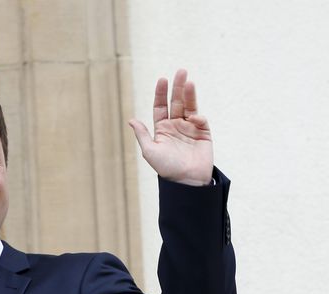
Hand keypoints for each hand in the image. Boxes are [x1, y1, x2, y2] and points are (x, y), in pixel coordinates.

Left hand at [129, 69, 213, 185]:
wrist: (186, 181)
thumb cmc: (166, 168)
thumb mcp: (150, 151)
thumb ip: (142, 134)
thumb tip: (131, 120)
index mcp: (162, 128)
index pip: (161, 106)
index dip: (161, 93)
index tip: (162, 79)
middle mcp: (176, 125)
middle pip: (176, 102)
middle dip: (178, 87)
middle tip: (181, 71)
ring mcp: (190, 128)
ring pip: (190, 106)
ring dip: (190, 94)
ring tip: (189, 81)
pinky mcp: (203, 133)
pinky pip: (201, 120)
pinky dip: (198, 117)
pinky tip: (194, 118)